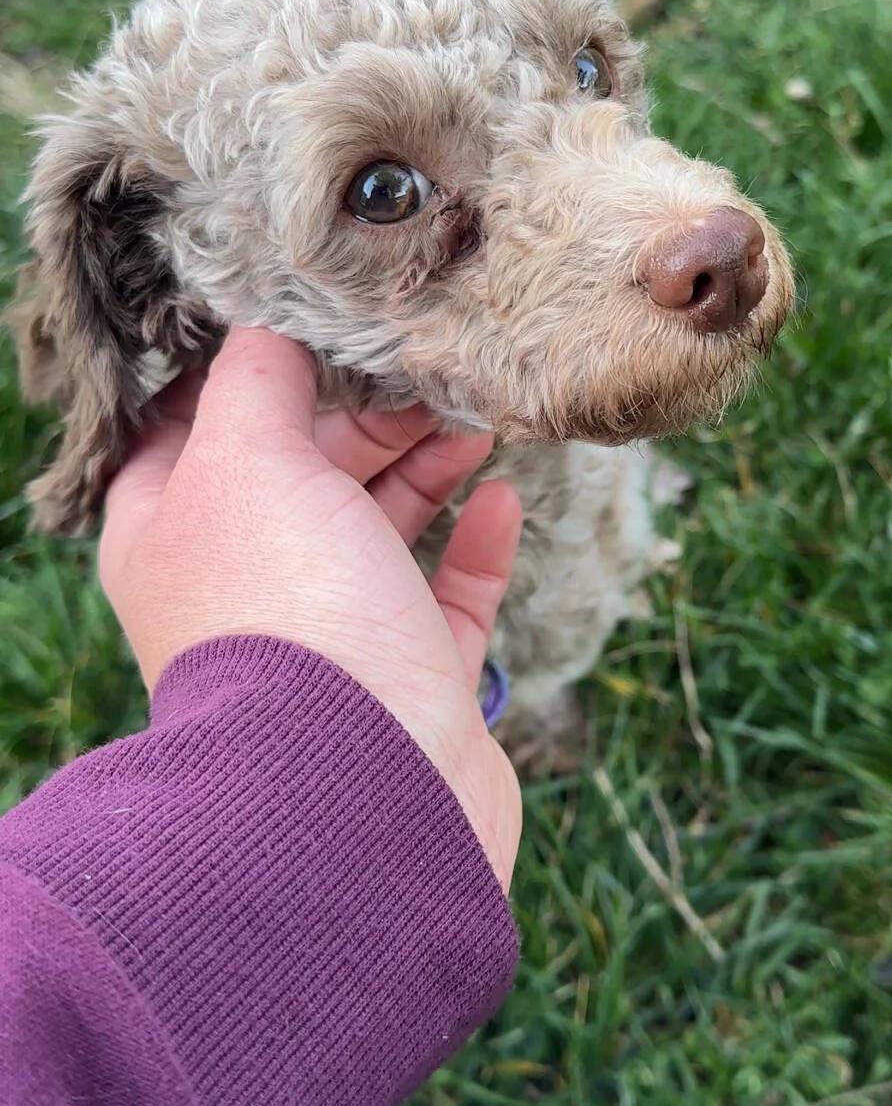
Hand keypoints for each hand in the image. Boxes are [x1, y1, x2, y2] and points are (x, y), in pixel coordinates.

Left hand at [99, 328, 522, 888]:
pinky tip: (505, 495)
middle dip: (361, 410)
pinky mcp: (413, 681)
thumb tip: (270, 318)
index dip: (244, 368)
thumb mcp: (246, 459)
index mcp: (172, 536)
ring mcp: (333, 637)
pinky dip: (477, 541)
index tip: (310, 313)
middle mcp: (244, 586)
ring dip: (427, 460)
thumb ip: (256, 378)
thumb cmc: (286, 616)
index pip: (190, 428)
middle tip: (422, 360)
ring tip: (476, 412)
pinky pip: (449, 595)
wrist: (365, 792)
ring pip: (379, 524)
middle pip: (301, 469)